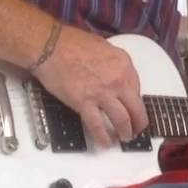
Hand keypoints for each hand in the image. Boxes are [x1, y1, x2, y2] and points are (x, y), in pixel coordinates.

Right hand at [33, 25, 147, 146]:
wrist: (49, 46)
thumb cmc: (71, 43)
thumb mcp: (104, 48)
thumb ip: (114, 65)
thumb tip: (115, 78)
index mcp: (124, 64)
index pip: (137, 89)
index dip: (135, 102)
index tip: (133, 109)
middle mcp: (118, 80)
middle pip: (136, 109)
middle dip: (138, 123)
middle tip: (136, 130)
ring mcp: (102, 93)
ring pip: (122, 120)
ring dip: (125, 132)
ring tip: (124, 138)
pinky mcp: (84, 103)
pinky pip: (98, 126)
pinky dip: (103, 137)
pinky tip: (105, 143)